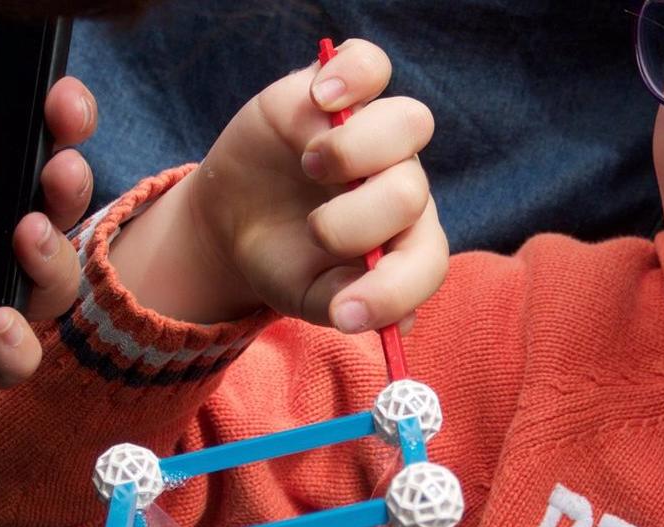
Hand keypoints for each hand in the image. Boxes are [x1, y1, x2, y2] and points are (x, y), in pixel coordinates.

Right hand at [108, 40, 447, 333]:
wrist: (236, 223)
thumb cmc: (286, 262)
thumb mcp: (310, 298)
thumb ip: (348, 308)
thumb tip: (395, 326)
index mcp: (405, 242)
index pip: (427, 260)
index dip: (393, 292)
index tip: (342, 314)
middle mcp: (400, 185)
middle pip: (412, 190)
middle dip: (359, 220)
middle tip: (315, 229)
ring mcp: (374, 135)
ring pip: (410, 123)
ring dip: (357, 150)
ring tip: (311, 164)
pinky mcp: (339, 91)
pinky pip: (371, 63)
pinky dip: (352, 74)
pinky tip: (322, 98)